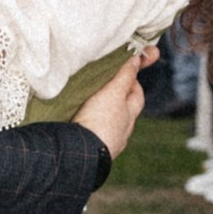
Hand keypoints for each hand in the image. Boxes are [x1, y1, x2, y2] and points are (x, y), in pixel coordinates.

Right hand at [71, 46, 153, 160]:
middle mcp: (120, 132)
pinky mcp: (89, 151)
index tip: (122, 68)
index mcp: (128, 117)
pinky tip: (76, 121)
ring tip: (86, 102)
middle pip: (123, 110)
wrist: (80, 155)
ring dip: (101, 113)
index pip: (136, 94)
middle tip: (104, 83)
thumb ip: (124, 76)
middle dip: (116, 97)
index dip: (132, 80)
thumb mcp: (113, 93)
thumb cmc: (100, 122)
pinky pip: (91, 135)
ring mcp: (106, 144)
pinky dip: (88, 127)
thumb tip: (136, 58)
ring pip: (107, 124)